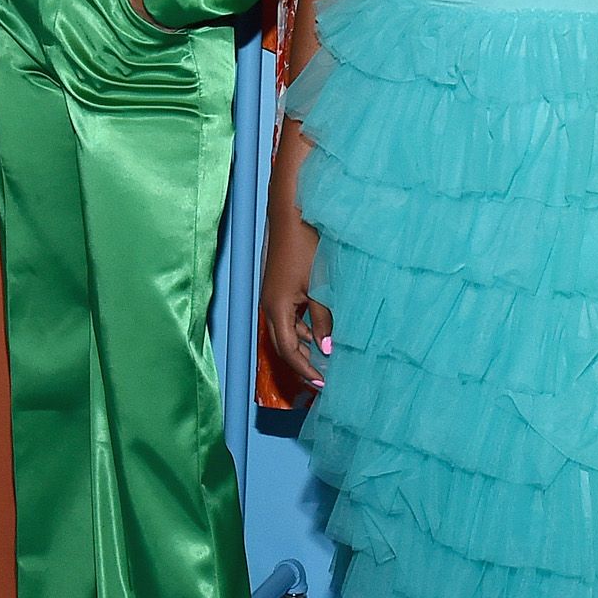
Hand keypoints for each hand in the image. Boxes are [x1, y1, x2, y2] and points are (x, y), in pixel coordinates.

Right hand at [260, 214, 331, 392]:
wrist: (292, 213)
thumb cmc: (307, 247)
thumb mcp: (320, 287)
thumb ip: (323, 319)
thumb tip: (327, 348)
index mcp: (277, 308)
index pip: (289, 351)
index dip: (305, 370)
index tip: (323, 384)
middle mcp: (270, 305)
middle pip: (282, 344)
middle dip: (301, 363)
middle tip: (322, 378)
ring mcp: (273, 294)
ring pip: (285, 330)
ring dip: (302, 345)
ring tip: (324, 357)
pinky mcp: (279, 285)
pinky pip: (288, 316)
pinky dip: (301, 328)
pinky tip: (318, 329)